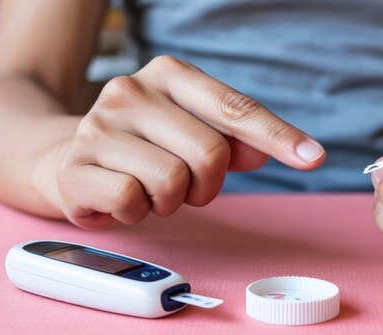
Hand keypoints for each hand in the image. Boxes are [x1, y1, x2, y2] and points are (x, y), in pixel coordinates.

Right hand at [57, 55, 324, 228]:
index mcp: (169, 74)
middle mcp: (131, 90)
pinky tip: (126, 198)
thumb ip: (235, 139)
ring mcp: (98, 126)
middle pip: (211, 153)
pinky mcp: (76, 165)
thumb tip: (270, 151)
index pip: (235, 108)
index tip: (314, 158)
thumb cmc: (146, 146)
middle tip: (185, 184)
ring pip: (173, 182)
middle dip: (208, 183)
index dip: (278, 136)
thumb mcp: (193, 133)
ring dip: (173, 200)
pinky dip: (140, 211)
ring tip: (152, 188)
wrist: (68, 158)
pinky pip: (133, 202)